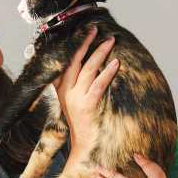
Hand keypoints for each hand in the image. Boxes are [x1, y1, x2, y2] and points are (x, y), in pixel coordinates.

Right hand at [53, 26, 118, 163]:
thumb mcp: (74, 104)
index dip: (75, 46)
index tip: (84, 32)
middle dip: (85, 43)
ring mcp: (76, 100)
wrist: (84, 148)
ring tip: (110, 41)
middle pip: (74, 62)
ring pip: (87, 70)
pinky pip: (98, 85)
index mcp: (62, 91)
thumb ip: (77, 87)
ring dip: (99, 54)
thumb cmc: (84, 125)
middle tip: (96, 30)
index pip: (66, 63)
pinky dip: (107, 73)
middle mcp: (67, 93)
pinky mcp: (87, 107)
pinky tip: (116, 64)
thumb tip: (93, 67)